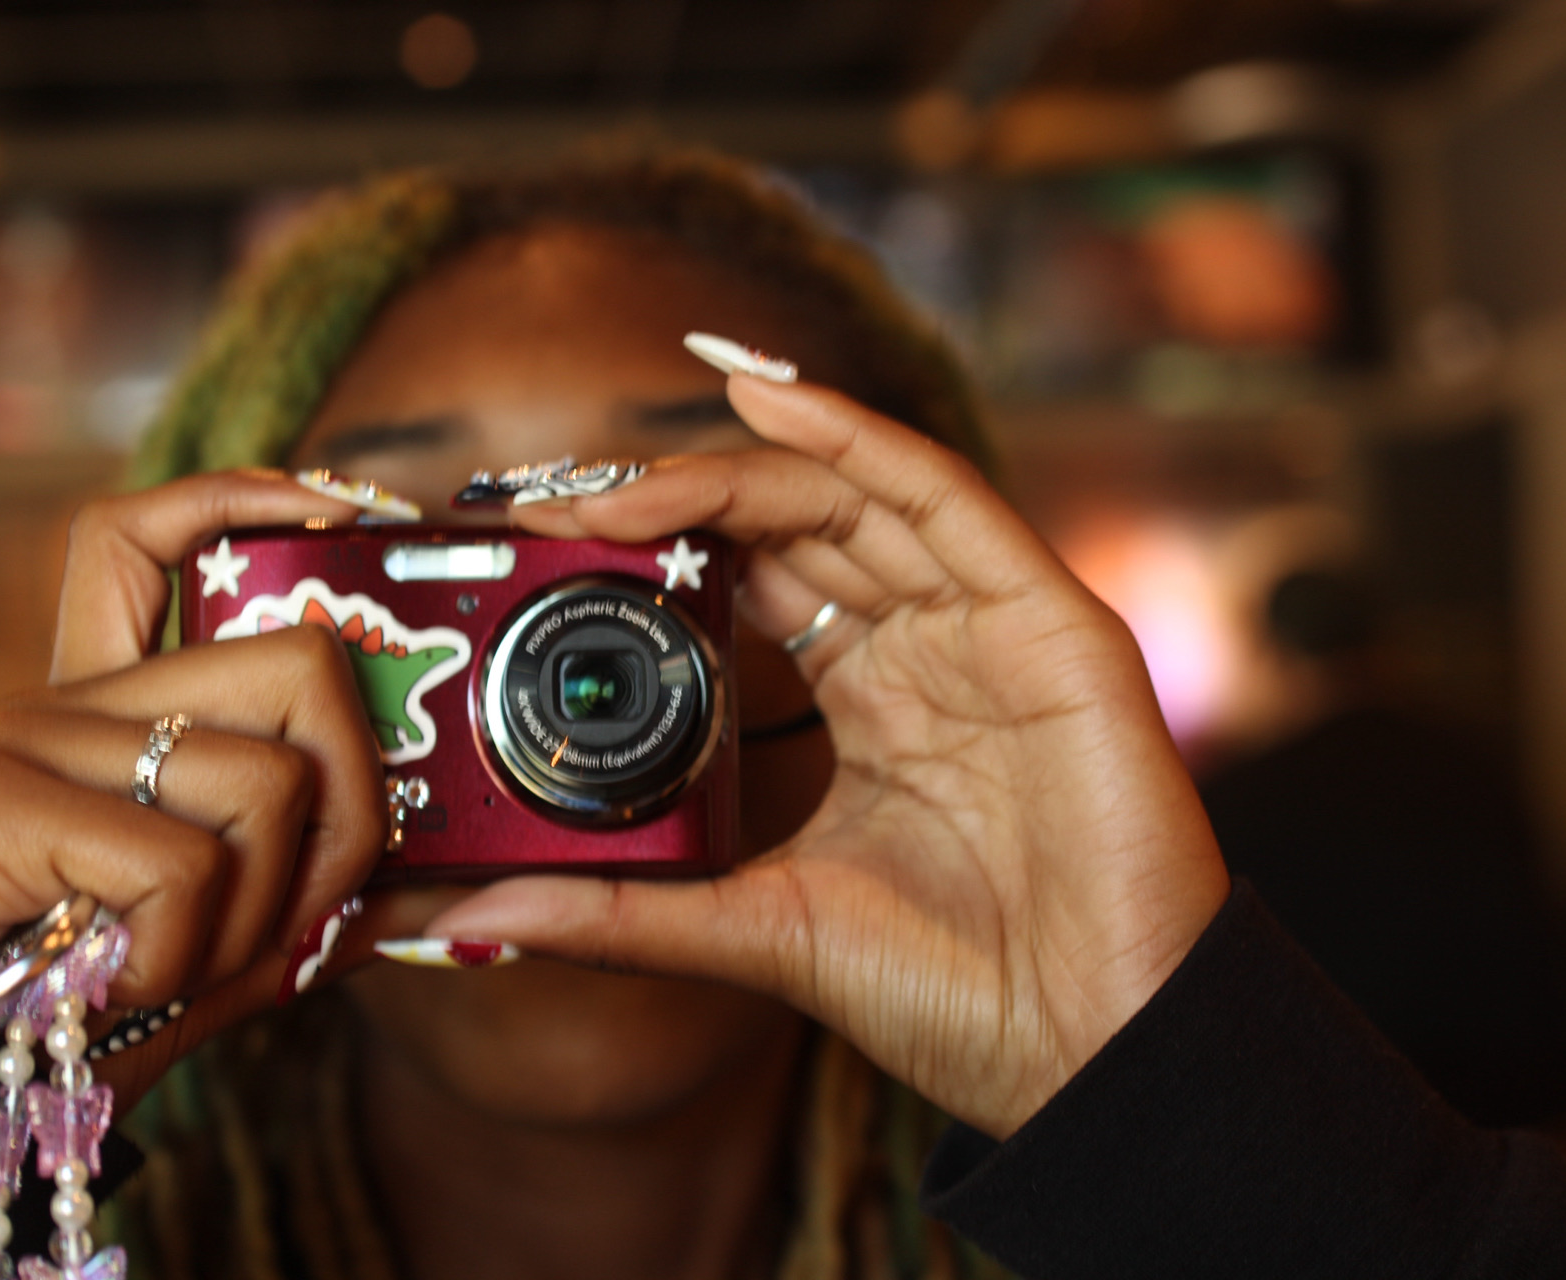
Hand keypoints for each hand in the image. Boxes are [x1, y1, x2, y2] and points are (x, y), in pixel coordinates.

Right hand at [0, 472, 411, 1107]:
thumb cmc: (80, 1005)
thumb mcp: (232, 944)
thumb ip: (330, 905)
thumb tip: (464, 896)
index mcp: (120, 709)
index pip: (145, 536)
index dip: (240, 496)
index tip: (342, 513)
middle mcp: (71, 695)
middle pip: (299, 660)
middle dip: (351, 811)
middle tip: (300, 909)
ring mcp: (29, 733)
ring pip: (268, 780)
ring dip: (262, 917)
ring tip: (186, 965)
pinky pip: (182, 863)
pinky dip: (184, 955)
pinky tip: (123, 982)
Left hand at [422, 379, 1231, 1137]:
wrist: (1091, 1054)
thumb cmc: (954, 993)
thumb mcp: (755, 930)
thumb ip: (624, 915)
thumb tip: (474, 918)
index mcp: (867, 703)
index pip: (749, 584)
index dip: (652, 553)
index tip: (536, 552)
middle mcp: (922, 648)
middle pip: (788, 528)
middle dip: (670, 502)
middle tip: (553, 504)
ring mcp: (985, 628)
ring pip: (850, 497)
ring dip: (734, 467)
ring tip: (623, 471)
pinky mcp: (1049, 624)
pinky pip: (946, 500)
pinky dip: (858, 441)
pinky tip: (769, 400)